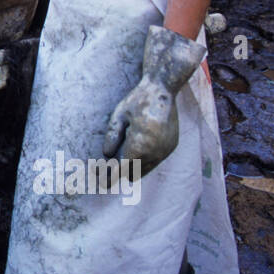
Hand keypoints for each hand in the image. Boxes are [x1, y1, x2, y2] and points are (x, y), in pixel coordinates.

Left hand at [102, 26, 206, 178]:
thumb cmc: (138, 101)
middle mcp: (155, 151)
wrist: (163, 90)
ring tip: (119, 169)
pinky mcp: (172, 147)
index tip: (102, 183)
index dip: (112, 177)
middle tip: (107, 175)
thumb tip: (106, 155)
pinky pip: (157, 161)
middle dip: (121, 175)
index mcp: (140, 145)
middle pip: (135, 173)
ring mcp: (165, 150)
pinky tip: (136, 159)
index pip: (123, 169)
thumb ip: (112, 136)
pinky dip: (146, 163)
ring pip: (147, 169)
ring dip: (134, 170)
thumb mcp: (119, 116)